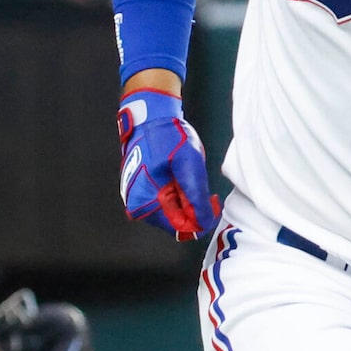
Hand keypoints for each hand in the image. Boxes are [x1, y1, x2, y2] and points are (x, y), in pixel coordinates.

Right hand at [116, 88, 218, 240]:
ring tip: (187, 178)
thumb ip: (196, 196)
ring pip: (173, 215)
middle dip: (194, 209)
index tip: (212, 201)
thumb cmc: (167, 137)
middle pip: (177, 223)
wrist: (150, 121)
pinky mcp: (141, 197)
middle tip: (201, 186)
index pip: (182, 228)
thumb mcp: (189, 164)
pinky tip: (179, 180)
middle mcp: (138, 207)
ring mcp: (138, 202)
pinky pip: (165, 206)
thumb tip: (203, 223)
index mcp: (147, 201)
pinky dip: (178, 197)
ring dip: (186, 202)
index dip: (202, 219)